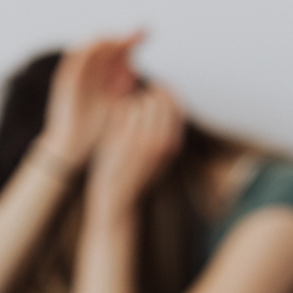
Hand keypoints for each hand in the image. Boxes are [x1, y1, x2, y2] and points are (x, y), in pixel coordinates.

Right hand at [42, 33, 142, 168]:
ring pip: (89, 49)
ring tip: (121, 37)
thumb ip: (121, 86)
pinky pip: (73, 60)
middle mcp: (89, 73)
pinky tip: (100, 43)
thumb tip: (133, 69)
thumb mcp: (115, 104)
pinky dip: (85, 50)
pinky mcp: (64, 81)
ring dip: (105, 40)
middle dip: (123, 38)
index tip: (147, 34)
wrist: (74, 146)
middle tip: (139, 32)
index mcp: (103, 77)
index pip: (118, 53)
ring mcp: (76, 76)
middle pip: (106, 47)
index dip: (131, 42)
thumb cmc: (96, 128)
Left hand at [86, 86, 184, 214]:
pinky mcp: (121, 138)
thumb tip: (167, 98)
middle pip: (158, 98)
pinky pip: (122, 110)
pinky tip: (117, 127)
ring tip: (127, 122)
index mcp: (173, 143)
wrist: (118, 200)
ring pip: (139, 101)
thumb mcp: (163, 157)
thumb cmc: (139, 176)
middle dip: (147, 97)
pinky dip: (119, 113)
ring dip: (132, 105)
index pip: (175, 104)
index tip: (154, 93)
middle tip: (138, 107)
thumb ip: (168, 132)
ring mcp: (140, 138)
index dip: (164, 94)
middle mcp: (160, 140)